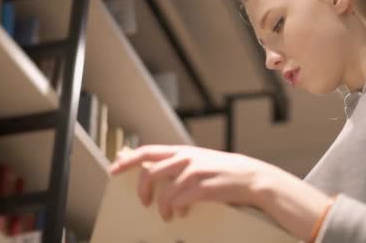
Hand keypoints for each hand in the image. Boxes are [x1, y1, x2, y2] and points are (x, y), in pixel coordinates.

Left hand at [109, 145, 268, 220]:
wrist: (251, 177)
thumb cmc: (223, 171)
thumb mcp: (199, 160)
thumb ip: (177, 162)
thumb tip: (152, 168)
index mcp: (183, 151)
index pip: (147, 151)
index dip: (127, 160)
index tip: (113, 170)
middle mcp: (186, 158)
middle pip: (150, 172)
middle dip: (142, 190)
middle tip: (144, 203)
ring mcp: (194, 172)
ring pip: (164, 192)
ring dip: (162, 207)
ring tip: (167, 214)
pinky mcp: (203, 188)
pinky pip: (179, 202)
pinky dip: (176, 210)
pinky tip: (181, 213)